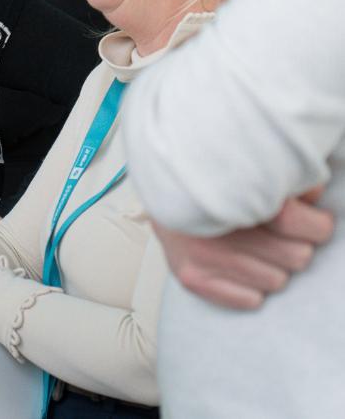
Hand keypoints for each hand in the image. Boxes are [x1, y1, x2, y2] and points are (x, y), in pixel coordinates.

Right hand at [156, 188, 334, 309]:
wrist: (160, 191)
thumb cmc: (213, 187)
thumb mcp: (252, 174)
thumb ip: (288, 184)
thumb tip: (315, 197)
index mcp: (235, 195)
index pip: (299, 224)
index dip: (315, 224)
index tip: (309, 219)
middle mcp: (216, 228)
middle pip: (297, 257)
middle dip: (293, 246)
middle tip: (275, 235)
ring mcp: (202, 256)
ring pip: (277, 281)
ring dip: (272, 267)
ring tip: (252, 249)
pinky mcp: (192, 278)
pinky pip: (251, 300)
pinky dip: (250, 287)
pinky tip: (237, 266)